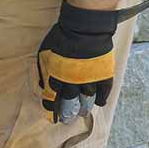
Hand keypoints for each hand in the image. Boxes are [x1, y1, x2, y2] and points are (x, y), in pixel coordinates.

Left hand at [36, 2, 121, 119]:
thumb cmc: (61, 37)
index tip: (52, 115)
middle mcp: (72, 83)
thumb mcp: (45, 53)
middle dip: (67, 112)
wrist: (85, 28)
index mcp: (56, 77)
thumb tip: (44, 84)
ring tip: (82, 113)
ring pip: (86, 100)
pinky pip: (103, 92)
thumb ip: (44, 70)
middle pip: (69, 103)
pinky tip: (98, 103)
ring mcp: (89, 80)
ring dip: (83, 108)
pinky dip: (101, 99)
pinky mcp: (104, 75)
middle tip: (67, 119)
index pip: (52, 99)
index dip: (52, 108)